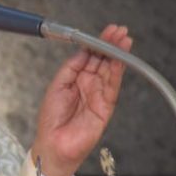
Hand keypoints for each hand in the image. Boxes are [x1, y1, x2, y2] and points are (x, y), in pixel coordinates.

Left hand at [32, 24, 131, 175]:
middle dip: (111, 45)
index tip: (106, 32)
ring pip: (111, 70)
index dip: (97, 44)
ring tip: (124, 40)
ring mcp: (98, 95)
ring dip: (117, 55)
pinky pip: (113, 86)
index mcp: (75, 79)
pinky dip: (117, 72)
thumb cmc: (51, 119)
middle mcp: (89, 85)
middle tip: (119, 31)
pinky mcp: (106, 106)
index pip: (90, 57)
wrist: (54, 144)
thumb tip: (83, 51)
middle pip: (103, 61)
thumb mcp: (57, 86)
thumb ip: (72, 67)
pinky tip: (120, 59)